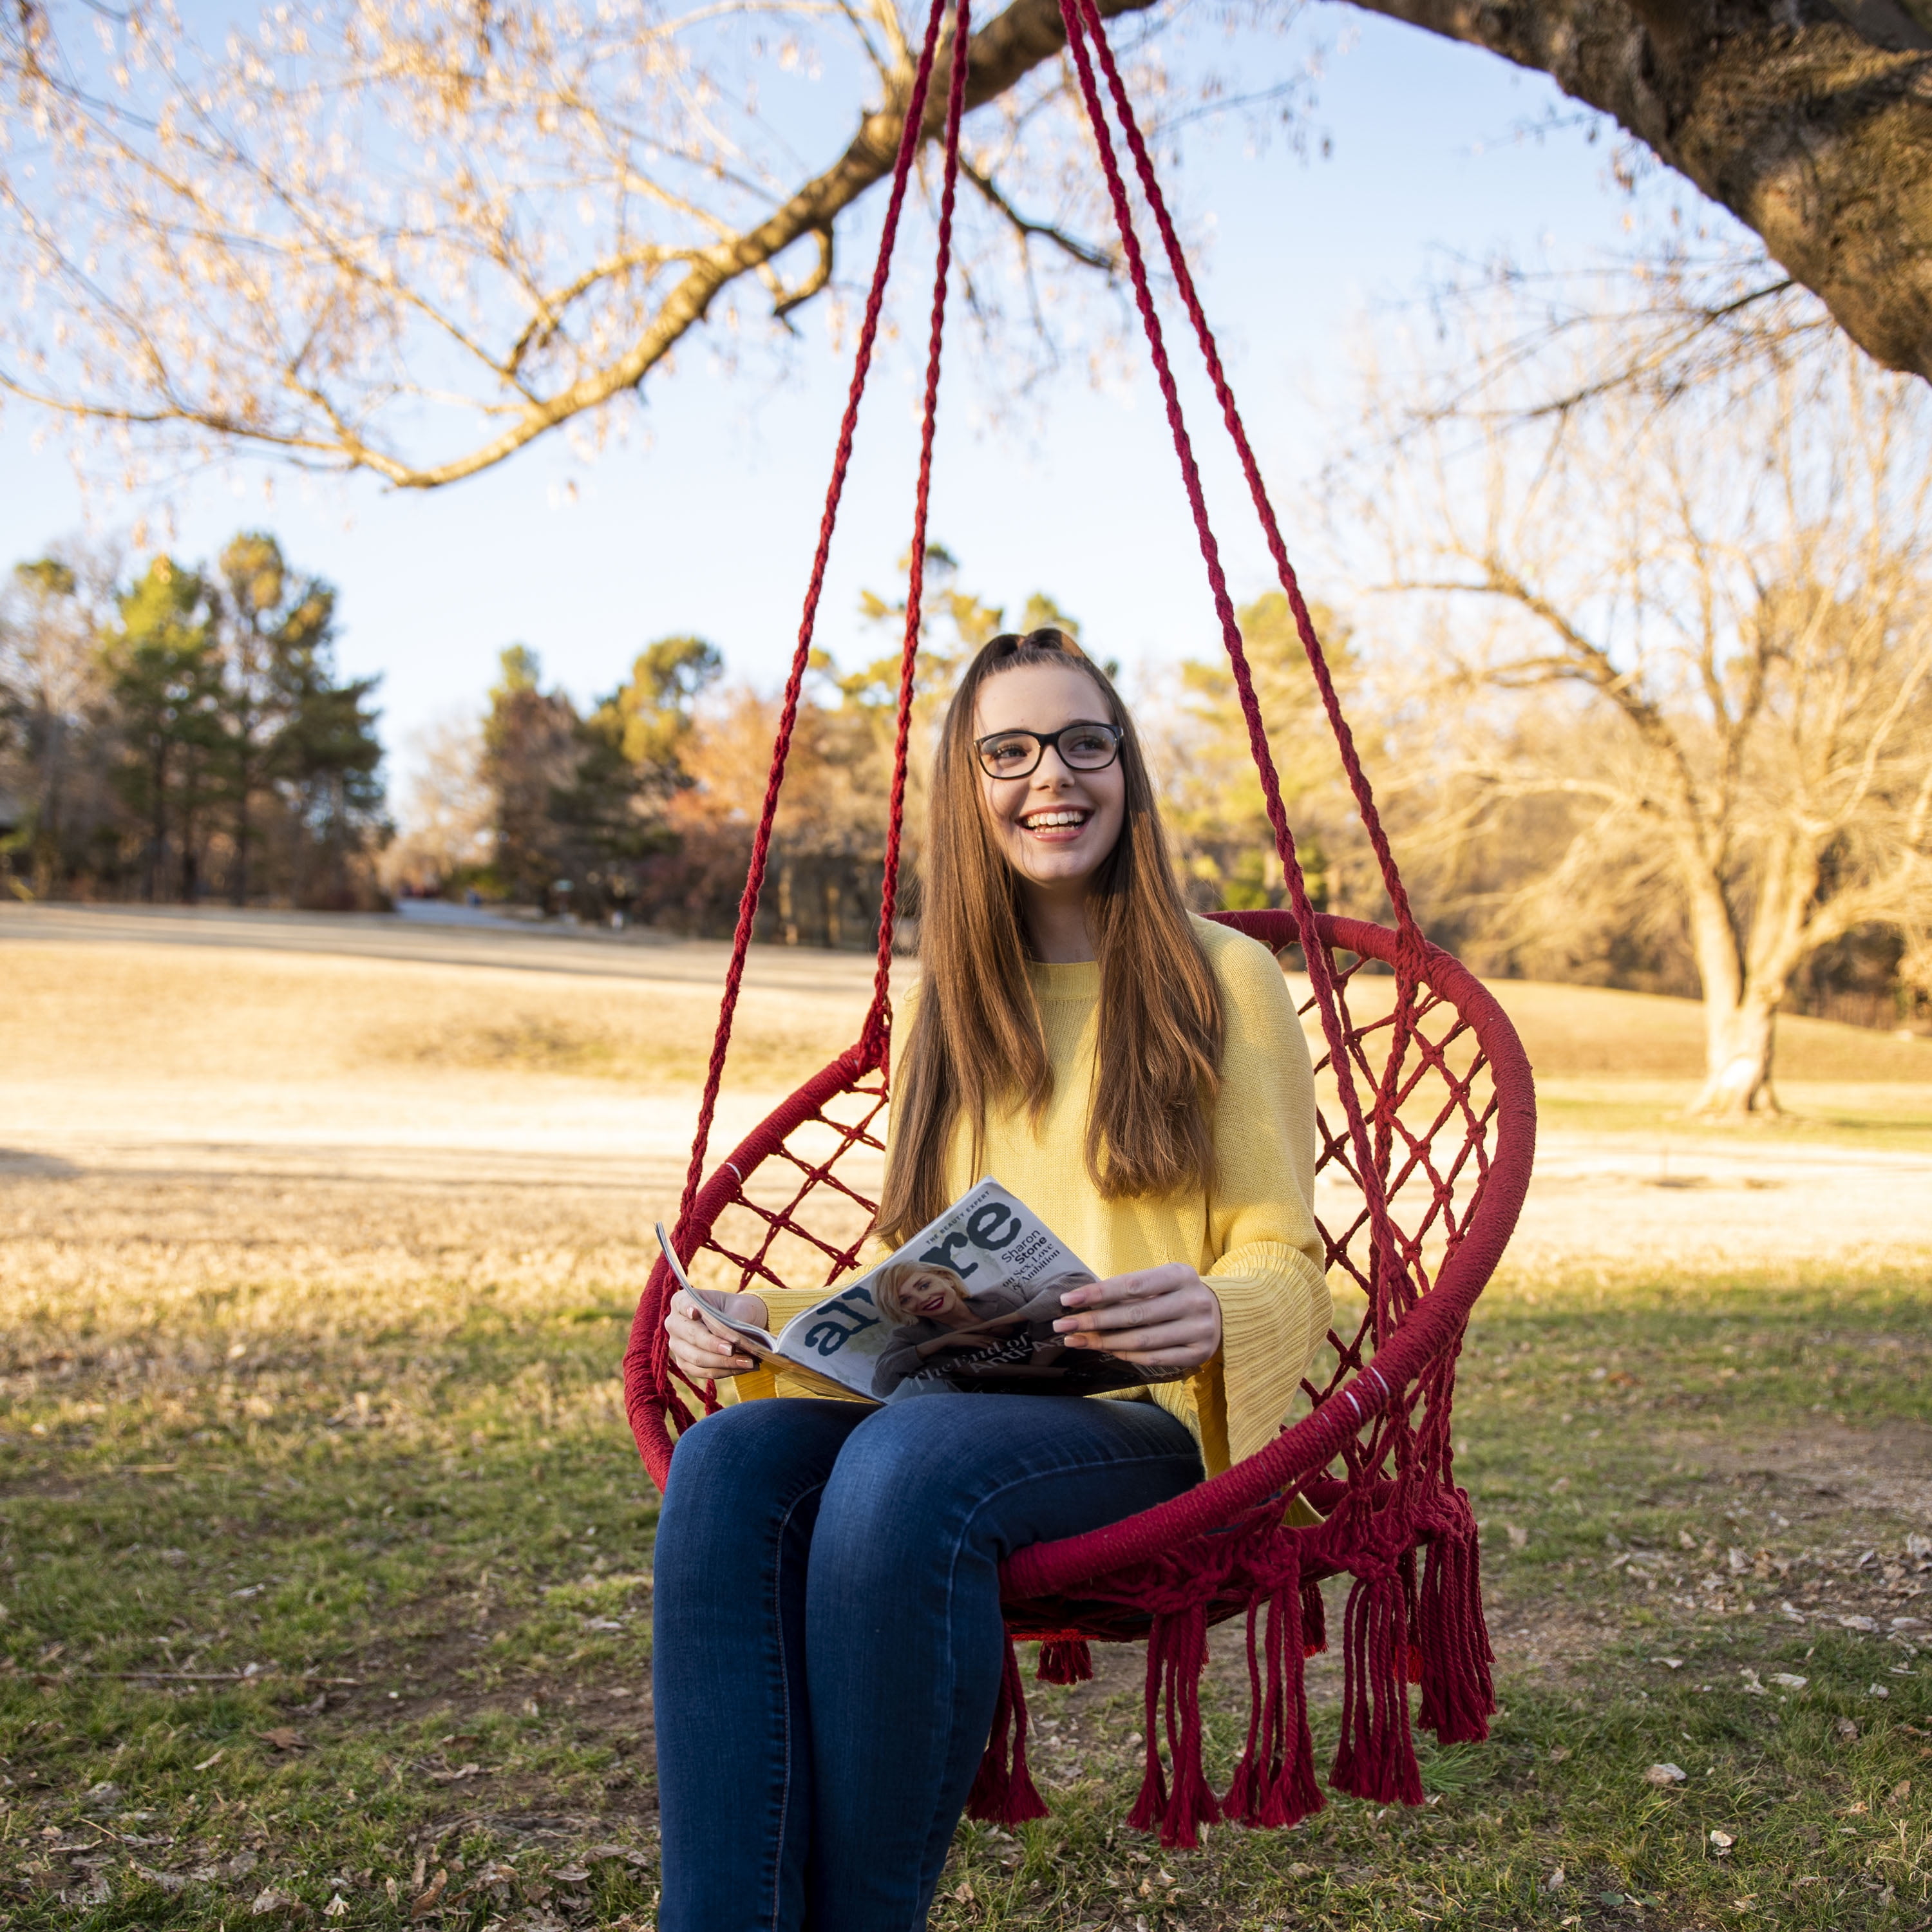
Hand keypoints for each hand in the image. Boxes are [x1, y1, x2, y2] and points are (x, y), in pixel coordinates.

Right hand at [665, 1288, 769, 1383]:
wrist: (741, 1322)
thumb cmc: (738, 1309)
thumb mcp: (738, 1307)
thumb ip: (730, 1320)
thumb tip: (729, 1340)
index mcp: (682, 1301)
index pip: (683, 1304)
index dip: (688, 1308)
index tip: (696, 1313)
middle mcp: (674, 1323)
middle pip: (692, 1336)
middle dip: (713, 1344)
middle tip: (733, 1349)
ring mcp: (677, 1346)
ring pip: (698, 1358)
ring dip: (724, 1362)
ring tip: (748, 1362)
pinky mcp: (685, 1364)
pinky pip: (704, 1372)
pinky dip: (725, 1371)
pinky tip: (743, 1367)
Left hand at [1051, 1264, 1222, 1372]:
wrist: (1222, 1312)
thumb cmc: (1177, 1293)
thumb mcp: (1161, 1280)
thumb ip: (1130, 1289)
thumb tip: (1083, 1301)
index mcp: (1181, 1274)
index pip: (1132, 1284)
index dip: (1098, 1293)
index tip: (1068, 1300)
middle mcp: (1193, 1301)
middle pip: (1134, 1315)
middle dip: (1094, 1321)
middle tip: (1063, 1325)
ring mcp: (1199, 1329)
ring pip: (1142, 1339)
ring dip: (1104, 1342)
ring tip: (1076, 1340)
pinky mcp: (1198, 1353)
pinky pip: (1154, 1357)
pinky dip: (1127, 1354)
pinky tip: (1105, 1350)